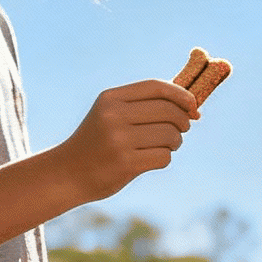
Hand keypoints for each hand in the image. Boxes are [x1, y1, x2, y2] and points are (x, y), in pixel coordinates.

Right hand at [53, 80, 196, 204]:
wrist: (68, 173)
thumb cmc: (98, 142)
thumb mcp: (111, 114)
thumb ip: (143, 105)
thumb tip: (191, 105)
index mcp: (111, 98)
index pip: (157, 87)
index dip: (182, 95)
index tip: (194, 107)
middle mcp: (114, 115)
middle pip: (169, 111)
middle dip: (183, 122)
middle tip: (181, 131)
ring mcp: (120, 140)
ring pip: (170, 135)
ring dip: (175, 143)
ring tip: (164, 146)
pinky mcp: (126, 163)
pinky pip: (164, 157)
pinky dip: (164, 159)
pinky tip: (151, 160)